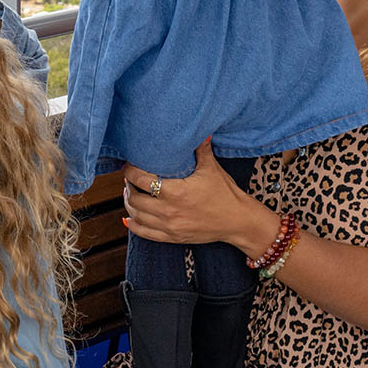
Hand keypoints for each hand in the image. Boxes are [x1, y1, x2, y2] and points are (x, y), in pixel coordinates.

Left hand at [121, 140, 261, 247]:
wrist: (238, 222)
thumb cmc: (226, 194)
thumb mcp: (212, 169)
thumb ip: (201, 149)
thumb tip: (200, 129)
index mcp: (176, 192)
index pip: (142, 180)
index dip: (131, 171)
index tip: (130, 165)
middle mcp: (169, 211)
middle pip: (135, 198)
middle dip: (128, 186)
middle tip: (131, 178)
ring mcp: (169, 227)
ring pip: (136, 216)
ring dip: (130, 203)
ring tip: (131, 192)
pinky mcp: (172, 238)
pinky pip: (144, 233)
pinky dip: (133, 224)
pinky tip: (130, 216)